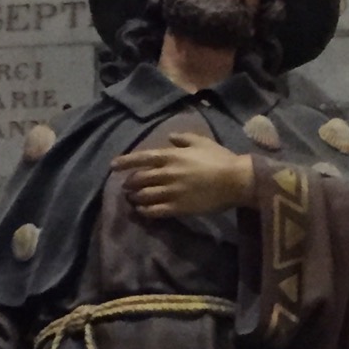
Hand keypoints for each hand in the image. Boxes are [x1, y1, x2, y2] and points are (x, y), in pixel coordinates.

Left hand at [112, 133, 257, 217]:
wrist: (235, 180)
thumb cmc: (220, 158)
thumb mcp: (201, 141)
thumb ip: (183, 138)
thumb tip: (169, 137)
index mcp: (171, 156)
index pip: (141, 158)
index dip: (125, 162)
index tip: (113, 165)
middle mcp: (167, 173)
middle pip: (139, 179)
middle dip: (130, 182)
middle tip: (127, 186)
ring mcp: (171, 192)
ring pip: (144, 196)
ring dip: (135, 197)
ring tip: (132, 199)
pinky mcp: (178, 208)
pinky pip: (154, 211)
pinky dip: (144, 211)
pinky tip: (142, 210)